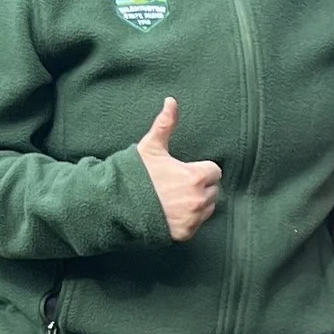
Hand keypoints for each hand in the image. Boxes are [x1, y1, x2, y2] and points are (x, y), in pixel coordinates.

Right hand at [138, 97, 221, 238]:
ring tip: (174, 198)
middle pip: (213, 190)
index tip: (184, 171)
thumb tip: (171, 100)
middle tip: (177, 185)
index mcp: (195, 177)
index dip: (200, 169)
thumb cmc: (136, 174)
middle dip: (200, 186)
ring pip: (208, 208)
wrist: (119, 205)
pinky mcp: (185, 233)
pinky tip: (172, 212)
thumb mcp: (151, 147)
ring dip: (197, 203)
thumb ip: (165, 124)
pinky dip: (188, 219)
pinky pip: (197, 223)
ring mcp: (192, 218)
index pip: (214, 171)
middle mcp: (198, 200)